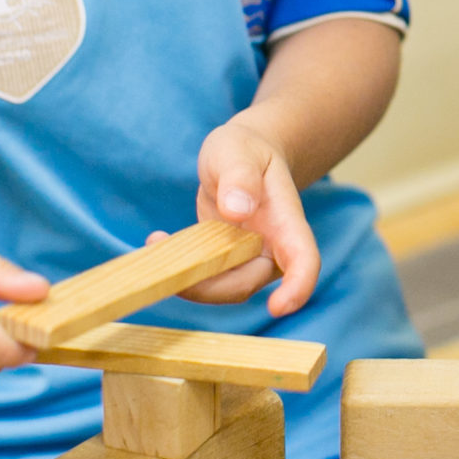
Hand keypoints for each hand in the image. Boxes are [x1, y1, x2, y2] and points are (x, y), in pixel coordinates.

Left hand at [171, 117, 318, 315]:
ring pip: (223, 287)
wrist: (242, 157)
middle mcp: (273, 248)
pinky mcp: (226, 262)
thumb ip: (240, 176)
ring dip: (187, 277)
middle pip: (249, 283)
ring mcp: (249, 259)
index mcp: (287, 221)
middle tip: (163, 257)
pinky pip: (206, 278)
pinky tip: (157, 239)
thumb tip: (236, 209)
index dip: (297, 288)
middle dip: (207, 285)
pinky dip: (180, 268)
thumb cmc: (245, 150)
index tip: (278, 308)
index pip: (303, 261)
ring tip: (155, 239)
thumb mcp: (238, 151)